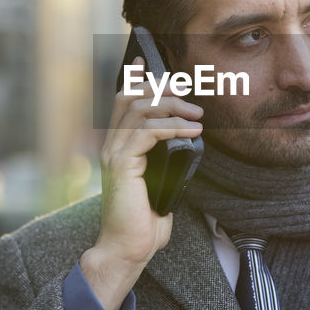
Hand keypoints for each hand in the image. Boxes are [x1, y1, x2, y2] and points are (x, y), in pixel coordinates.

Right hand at [82, 57, 202, 309]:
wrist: (129, 247)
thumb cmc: (145, 219)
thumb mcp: (160, 180)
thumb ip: (164, 157)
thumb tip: (186, 139)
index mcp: (118, 145)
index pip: (123, 100)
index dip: (135, 78)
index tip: (148, 63)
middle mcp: (111, 145)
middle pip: (131, 96)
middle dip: (162, 88)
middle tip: (190, 97)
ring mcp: (114, 153)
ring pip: (140, 109)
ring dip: (173, 106)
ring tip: (197, 115)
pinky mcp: (122, 165)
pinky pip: (147, 131)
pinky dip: (173, 126)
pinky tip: (192, 130)